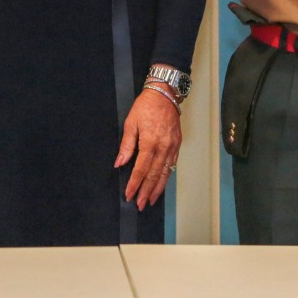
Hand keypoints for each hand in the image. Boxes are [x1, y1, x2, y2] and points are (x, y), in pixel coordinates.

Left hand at [114, 87, 181, 209]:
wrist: (165, 94)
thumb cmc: (146, 106)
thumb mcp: (131, 123)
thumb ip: (126, 145)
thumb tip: (120, 162)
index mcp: (150, 142)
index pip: (141, 169)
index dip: (134, 184)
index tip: (129, 194)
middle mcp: (163, 147)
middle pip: (154, 175)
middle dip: (146, 191)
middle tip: (140, 204)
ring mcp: (172, 146)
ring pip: (165, 173)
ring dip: (158, 188)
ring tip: (150, 200)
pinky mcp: (177, 144)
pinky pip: (172, 164)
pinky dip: (166, 177)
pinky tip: (162, 184)